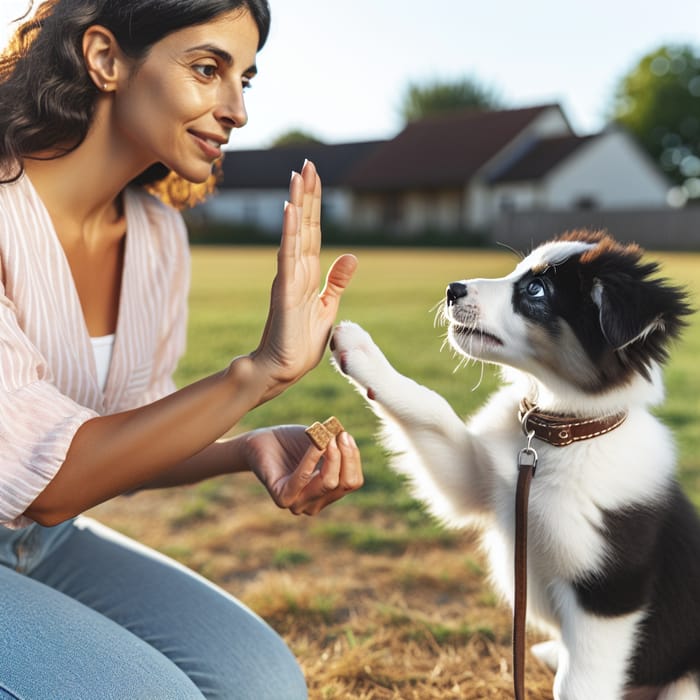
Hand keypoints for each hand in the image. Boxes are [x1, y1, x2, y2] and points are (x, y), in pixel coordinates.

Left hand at [241, 425, 362, 515]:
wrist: (261, 441)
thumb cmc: (291, 442)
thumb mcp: (321, 442)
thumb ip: (337, 445)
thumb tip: (348, 441)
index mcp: (328, 494)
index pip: (352, 482)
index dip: (353, 459)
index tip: (346, 435)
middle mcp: (315, 504)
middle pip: (344, 484)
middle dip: (346, 457)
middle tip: (339, 434)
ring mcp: (298, 504)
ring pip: (328, 483)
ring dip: (331, 456)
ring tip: (326, 435)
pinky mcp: (282, 498)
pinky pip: (303, 478)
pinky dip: (312, 458)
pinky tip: (316, 442)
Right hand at [251, 160, 357, 401]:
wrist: (283, 368)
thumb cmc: (302, 341)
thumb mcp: (327, 306)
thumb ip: (336, 282)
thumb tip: (351, 256)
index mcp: (307, 273)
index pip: (313, 232)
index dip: (315, 205)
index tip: (315, 177)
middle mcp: (296, 270)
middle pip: (303, 225)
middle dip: (307, 194)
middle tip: (308, 163)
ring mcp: (288, 278)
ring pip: (294, 234)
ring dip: (296, 204)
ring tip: (298, 175)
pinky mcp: (283, 291)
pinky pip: (287, 257)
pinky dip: (288, 233)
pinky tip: (289, 210)